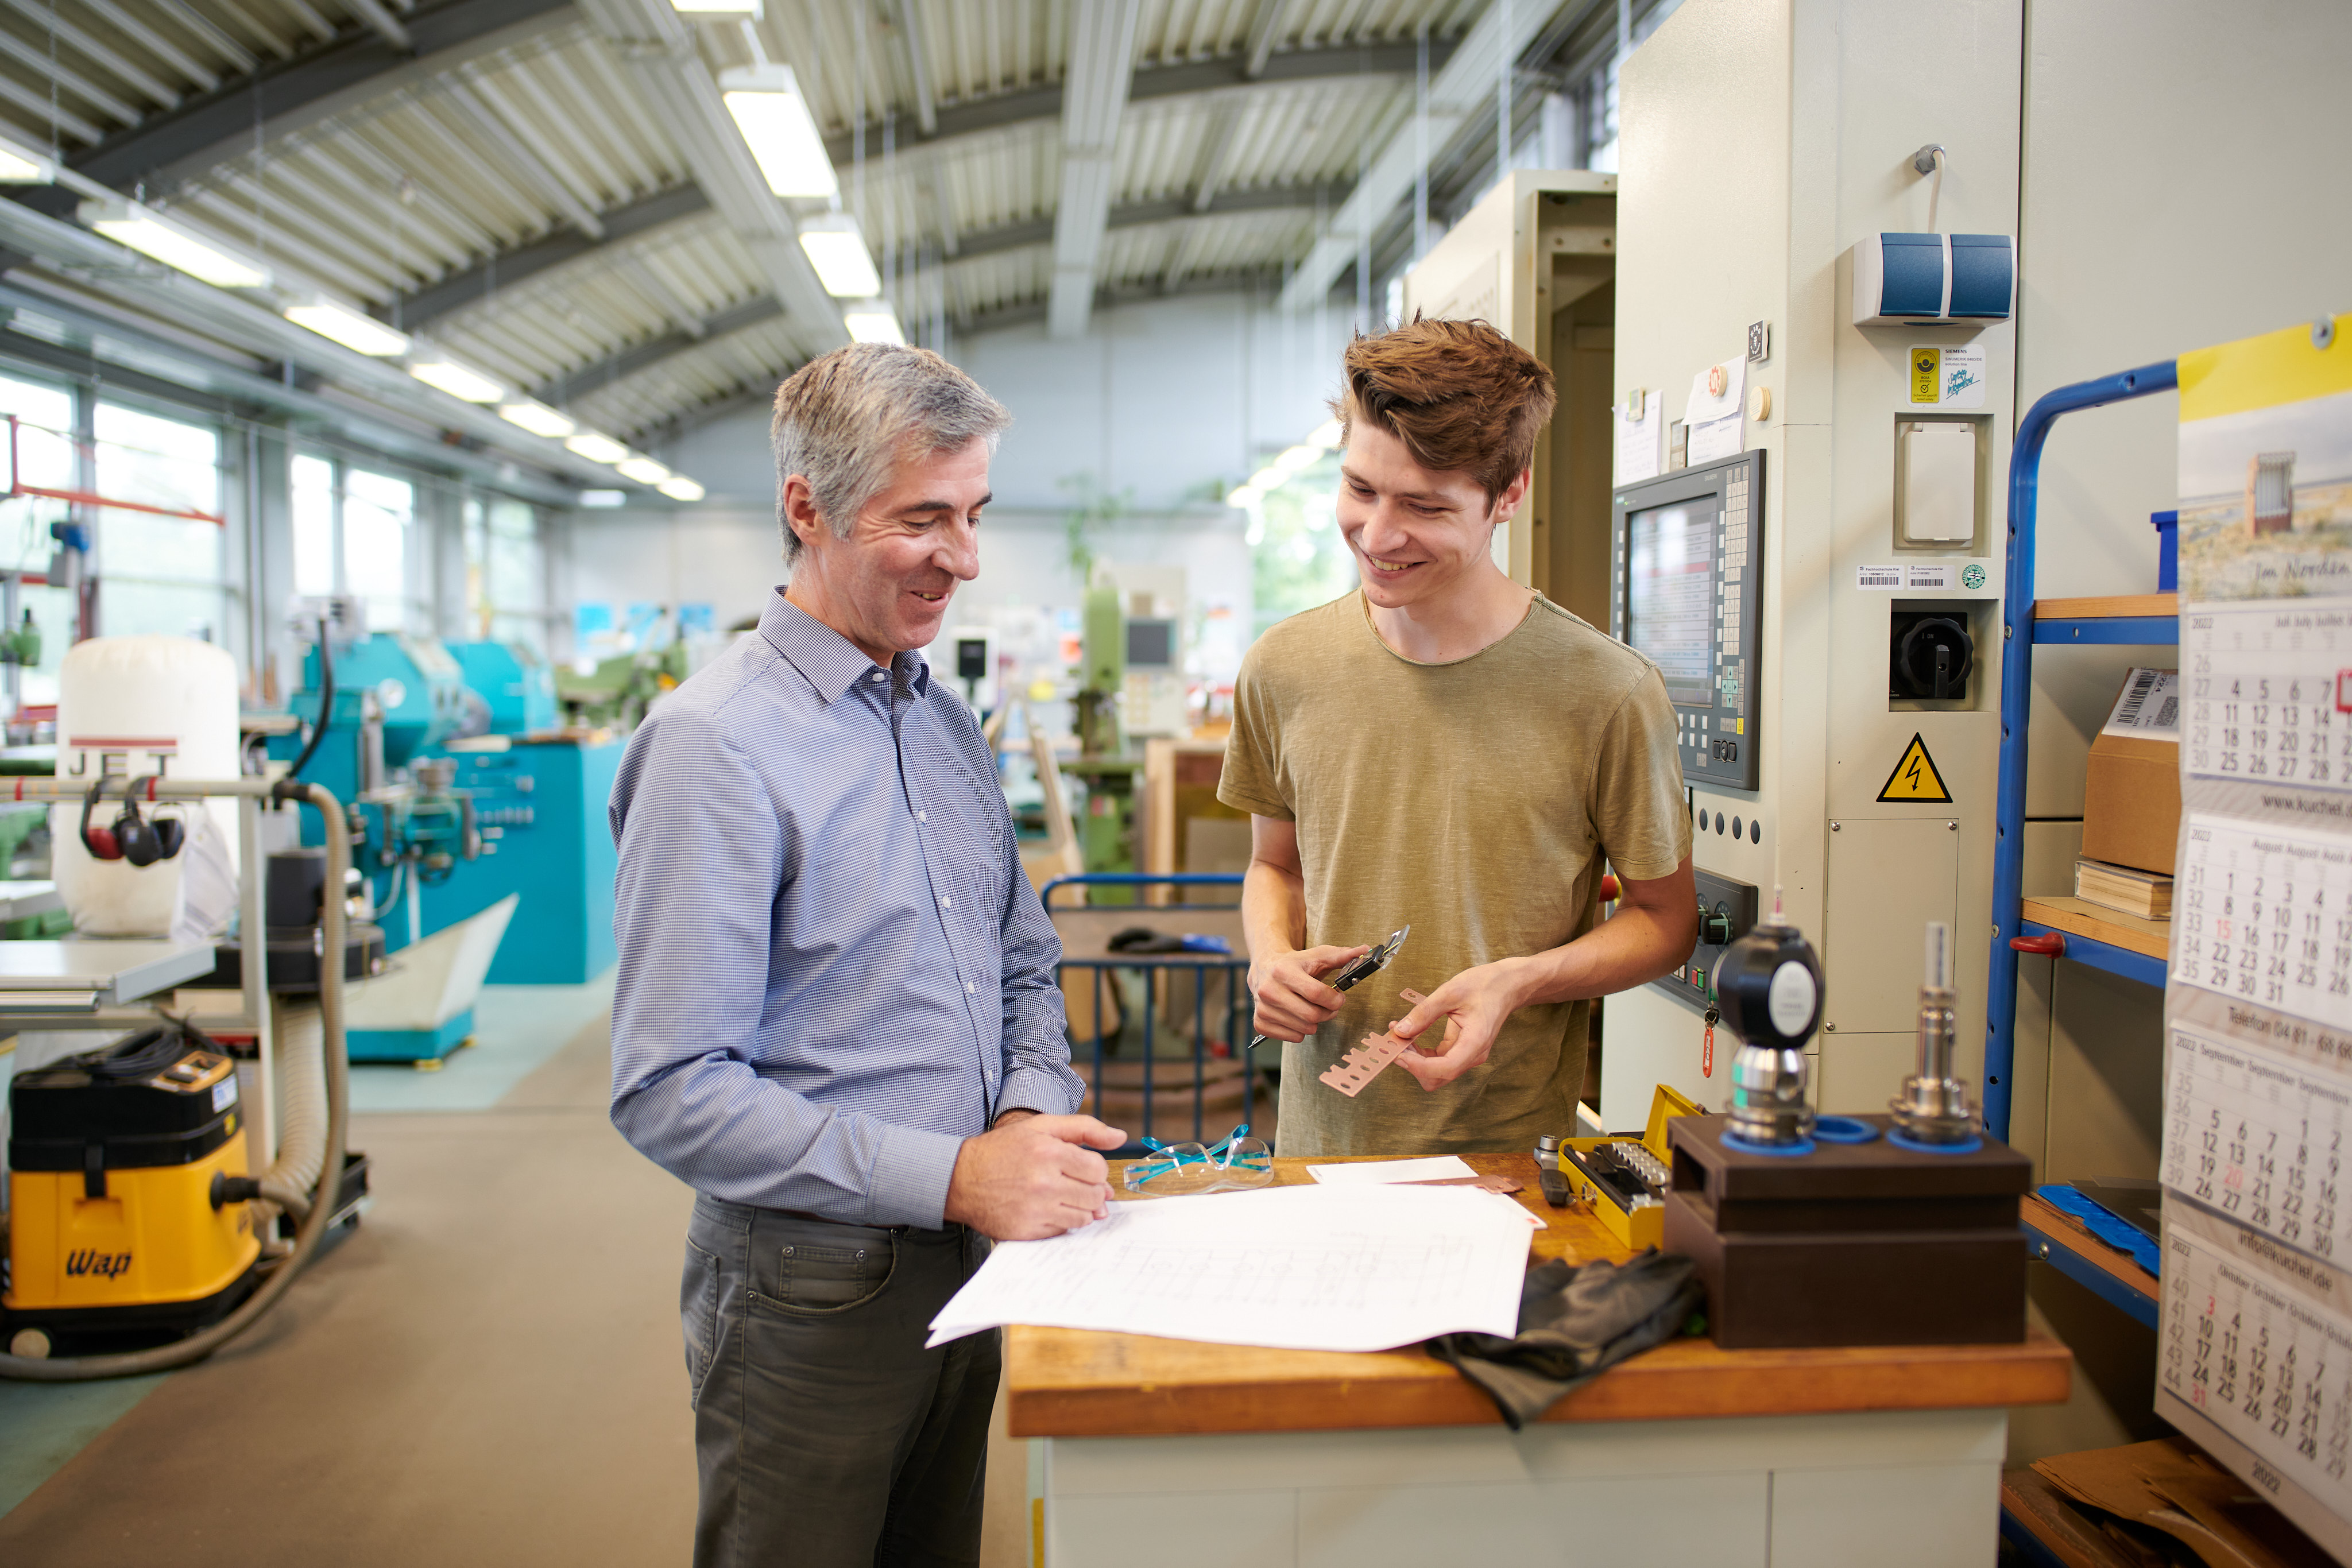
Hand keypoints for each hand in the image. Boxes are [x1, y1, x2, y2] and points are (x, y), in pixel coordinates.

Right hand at [944, 1113, 1126, 1239]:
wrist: (961, 1179)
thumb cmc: (1003, 1150)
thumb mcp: (1041, 1126)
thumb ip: (1084, 1128)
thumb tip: (1121, 1137)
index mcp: (1049, 1152)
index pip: (1099, 1170)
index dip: (1094, 1170)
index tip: (1081, 1168)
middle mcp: (1044, 1183)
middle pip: (1095, 1196)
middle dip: (1091, 1190)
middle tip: (1074, 1184)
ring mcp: (1035, 1210)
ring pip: (1084, 1217)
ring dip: (1080, 1207)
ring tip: (1062, 1196)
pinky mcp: (1027, 1231)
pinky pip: (1063, 1232)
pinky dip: (1062, 1221)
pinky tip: (1048, 1208)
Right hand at [1247, 943, 1370, 1041]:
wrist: (1265, 968)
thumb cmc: (1295, 963)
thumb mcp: (1318, 956)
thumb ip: (1342, 956)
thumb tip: (1365, 950)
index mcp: (1283, 971)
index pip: (1317, 994)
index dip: (1335, 999)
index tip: (1339, 997)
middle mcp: (1269, 990)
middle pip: (1312, 1016)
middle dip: (1327, 1013)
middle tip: (1328, 1006)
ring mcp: (1263, 1008)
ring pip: (1305, 1029)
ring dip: (1315, 1022)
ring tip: (1310, 1007)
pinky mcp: (1260, 1022)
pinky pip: (1294, 1037)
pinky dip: (1301, 1030)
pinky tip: (1297, 1015)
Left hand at [1387, 961, 1529, 1090]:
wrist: (1507, 985)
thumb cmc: (1485, 985)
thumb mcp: (1450, 992)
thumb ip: (1424, 1013)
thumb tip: (1401, 1030)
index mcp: (1475, 1042)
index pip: (1445, 1068)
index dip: (1418, 1066)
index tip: (1398, 1053)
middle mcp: (1473, 1055)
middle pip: (1437, 1077)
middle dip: (1413, 1064)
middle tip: (1394, 1042)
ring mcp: (1467, 1055)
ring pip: (1435, 1072)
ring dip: (1414, 1060)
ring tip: (1398, 1036)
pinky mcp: (1461, 1050)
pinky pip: (1436, 1061)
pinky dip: (1420, 1053)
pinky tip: (1408, 1035)